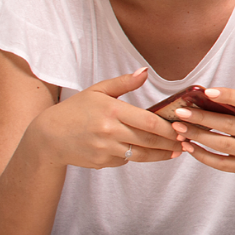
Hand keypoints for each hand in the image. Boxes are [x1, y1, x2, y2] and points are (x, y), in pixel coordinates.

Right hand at [37, 69, 182, 169]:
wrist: (48, 137)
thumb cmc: (75, 110)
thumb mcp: (98, 90)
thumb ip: (124, 82)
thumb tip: (145, 71)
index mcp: (112, 111)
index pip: (148, 121)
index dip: (168, 127)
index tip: (182, 127)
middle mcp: (109, 132)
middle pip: (147, 140)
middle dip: (169, 142)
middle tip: (186, 141)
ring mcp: (104, 150)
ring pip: (139, 154)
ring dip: (160, 155)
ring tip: (175, 152)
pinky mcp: (100, 163)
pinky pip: (124, 160)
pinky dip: (136, 156)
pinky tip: (147, 152)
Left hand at [172, 87, 234, 180]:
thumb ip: (233, 110)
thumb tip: (200, 100)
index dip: (228, 95)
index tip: (207, 92)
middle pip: (228, 124)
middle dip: (202, 118)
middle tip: (181, 112)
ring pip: (221, 144)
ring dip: (197, 135)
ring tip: (179, 128)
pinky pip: (218, 162)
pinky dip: (201, 154)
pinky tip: (187, 146)